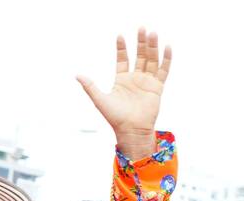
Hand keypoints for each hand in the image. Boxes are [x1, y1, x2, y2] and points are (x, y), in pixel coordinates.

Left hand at [78, 28, 171, 159]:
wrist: (130, 130)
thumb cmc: (114, 117)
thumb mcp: (99, 99)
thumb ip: (90, 86)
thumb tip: (77, 75)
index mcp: (121, 80)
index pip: (123, 59)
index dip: (121, 48)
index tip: (120, 35)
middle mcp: (135, 79)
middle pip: (139, 56)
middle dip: (140, 42)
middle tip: (142, 28)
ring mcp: (147, 82)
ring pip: (151, 60)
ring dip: (152, 47)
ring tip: (153, 33)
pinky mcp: (157, 88)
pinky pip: (163, 70)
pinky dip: (166, 59)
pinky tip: (166, 47)